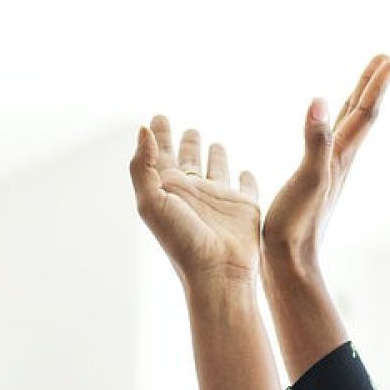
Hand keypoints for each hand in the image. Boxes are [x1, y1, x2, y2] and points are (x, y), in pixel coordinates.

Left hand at [130, 116, 263, 284]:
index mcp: (168, 189)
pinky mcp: (244, 205)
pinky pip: (246, 186)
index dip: (158, 135)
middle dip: (186, 142)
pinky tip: (246, 171)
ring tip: (213, 141)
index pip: (161, 154)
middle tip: (187, 127)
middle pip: (188, 159)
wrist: (217, 272)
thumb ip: (143, 165)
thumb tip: (143, 129)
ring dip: (215, 155)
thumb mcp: (151, 202)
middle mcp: (193, 191)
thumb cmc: (181, 240)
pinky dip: (247, 177)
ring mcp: (218, 198)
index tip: (158, 117)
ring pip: (216, 169)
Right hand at [263, 55, 389, 266]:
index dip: (377, 84)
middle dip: (372, 85)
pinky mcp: (313, 180)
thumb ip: (314, 141)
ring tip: (363, 84)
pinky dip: (331, 125)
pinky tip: (324, 128)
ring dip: (357, 102)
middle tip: (386, 59)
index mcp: (340, 157)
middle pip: (360, 114)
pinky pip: (328, 142)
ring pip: (346, 127)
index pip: (364, 112)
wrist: (289, 263)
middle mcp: (339, 161)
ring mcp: (328, 171)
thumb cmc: (297, 225)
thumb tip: (319, 101)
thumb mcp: (307, 178)